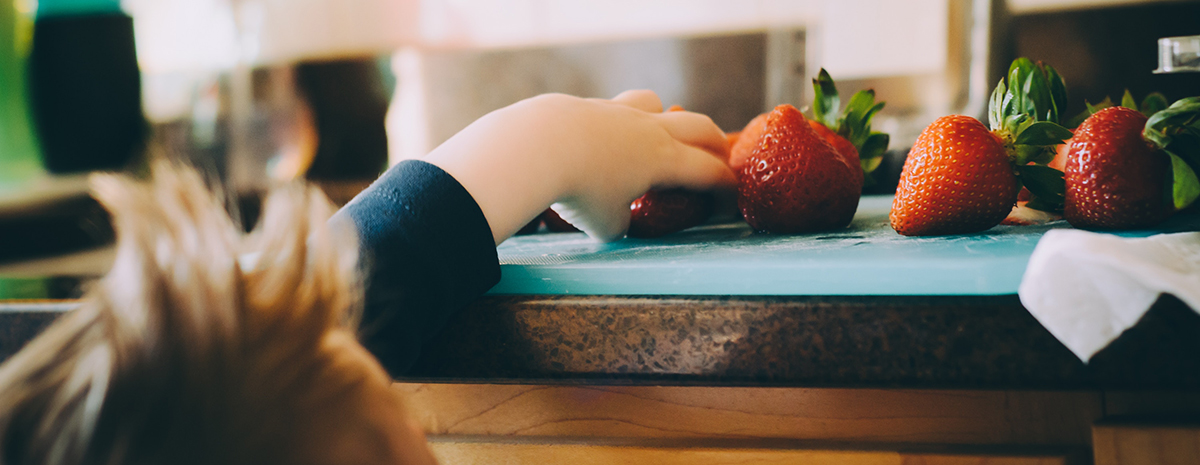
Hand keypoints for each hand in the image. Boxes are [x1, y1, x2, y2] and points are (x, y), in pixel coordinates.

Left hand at [425, 90, 734, 242]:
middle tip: (718, 157)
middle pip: (699, 126)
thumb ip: (620, 223)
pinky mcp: (588, 106)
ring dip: (667, 118)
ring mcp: (618, 112)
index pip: (709, 171)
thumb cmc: (578, 191)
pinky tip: (604, 138)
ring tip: (660, 134)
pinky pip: (615, 108)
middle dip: (714, 143)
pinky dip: (621, 122)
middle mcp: (649, 130)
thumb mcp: (606, 225)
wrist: (537, 147)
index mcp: (665, 160)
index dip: (726, 187)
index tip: (730, 199)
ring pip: (656, 104)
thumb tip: (617, 220)